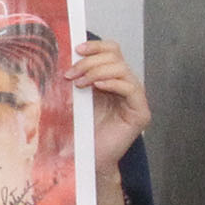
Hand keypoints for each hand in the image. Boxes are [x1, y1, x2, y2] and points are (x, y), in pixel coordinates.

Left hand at [69, 38, 151, 172]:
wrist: (88, 158)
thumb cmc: (81, 130)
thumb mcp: (76, 98)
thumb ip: (77, 78)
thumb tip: (64, 58)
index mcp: (111, 79)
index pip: (112, 51)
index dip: (96, 46)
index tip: (76, 49)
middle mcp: (126, 86)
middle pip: (116, 57)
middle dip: (90, 62)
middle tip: (70, 75)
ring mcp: (135, 99)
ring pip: (122, 70)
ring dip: (96, 72)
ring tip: (79, 84)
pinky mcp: (140, 113)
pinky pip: (131, 88)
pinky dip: (113, 83)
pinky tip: (97, 87)